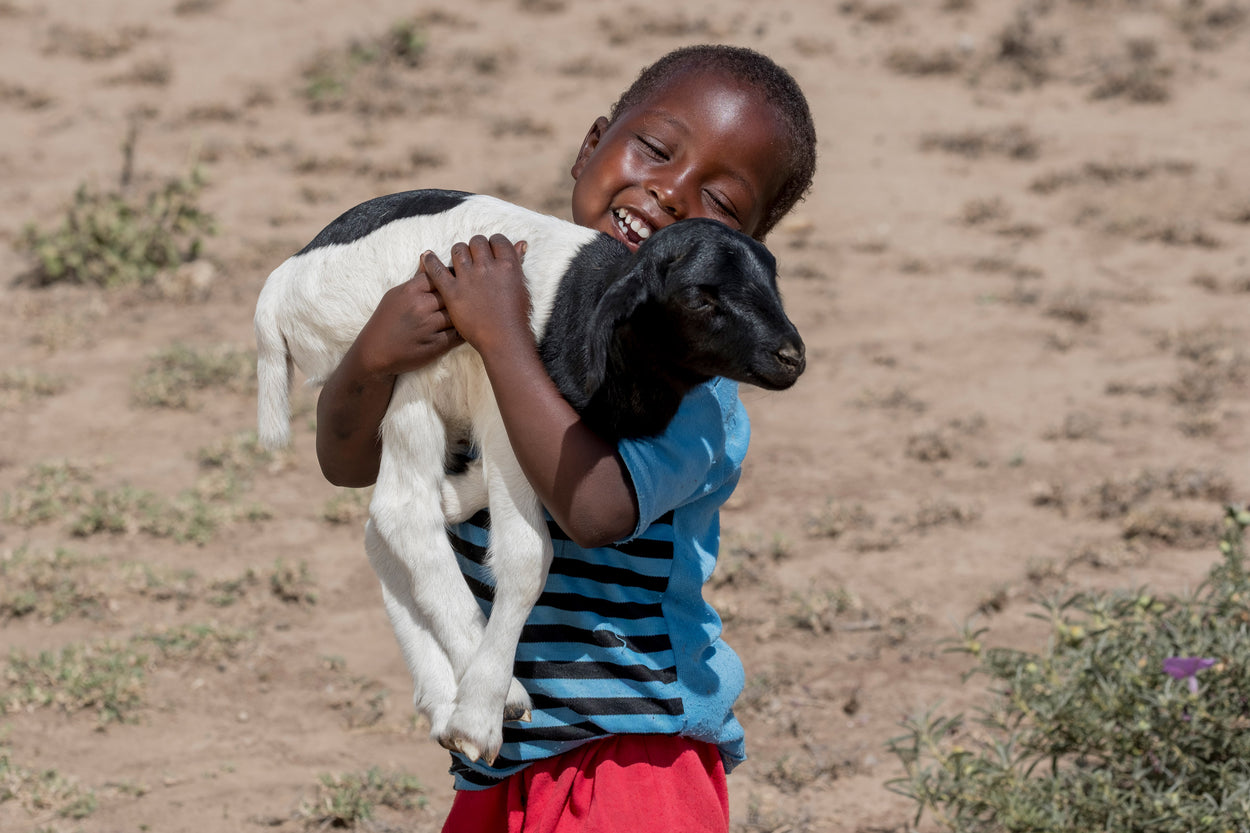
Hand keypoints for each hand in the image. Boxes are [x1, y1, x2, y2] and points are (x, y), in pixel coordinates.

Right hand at [354, 266, 463, 378]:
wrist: (375, 352)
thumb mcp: (396, 295)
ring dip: (463, 314)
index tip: (456, 280)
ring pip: (457, 314)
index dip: (450, 277)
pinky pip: (457, 335)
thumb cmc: (386, 321)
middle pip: (452, 294)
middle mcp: (421, 306)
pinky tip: (465, 328)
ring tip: (468, 313)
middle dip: (460, 296)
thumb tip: (429, 255)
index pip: (439, 275)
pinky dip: (463, 331)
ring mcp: (429, 326)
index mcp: (411, 291)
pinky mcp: (436, 345)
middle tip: (468, 297)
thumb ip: (416, 278)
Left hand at [422, 235, 530, 356]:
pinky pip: (437, 270)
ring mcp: (468, 279)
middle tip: (475, 256)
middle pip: (477, 242)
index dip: (493, 244)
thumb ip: (517, 263)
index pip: (498, 240)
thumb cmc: (516, 315)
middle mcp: (487, 267)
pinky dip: (430, 261)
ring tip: (459, 259)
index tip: (491, 251)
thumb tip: (521, 243)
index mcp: (507, 265)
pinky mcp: (452, 291)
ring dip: (459, 251)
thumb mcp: (521, 286)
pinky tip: (427, 257)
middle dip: (476, 246)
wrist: (503, 339)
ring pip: (458, 250)